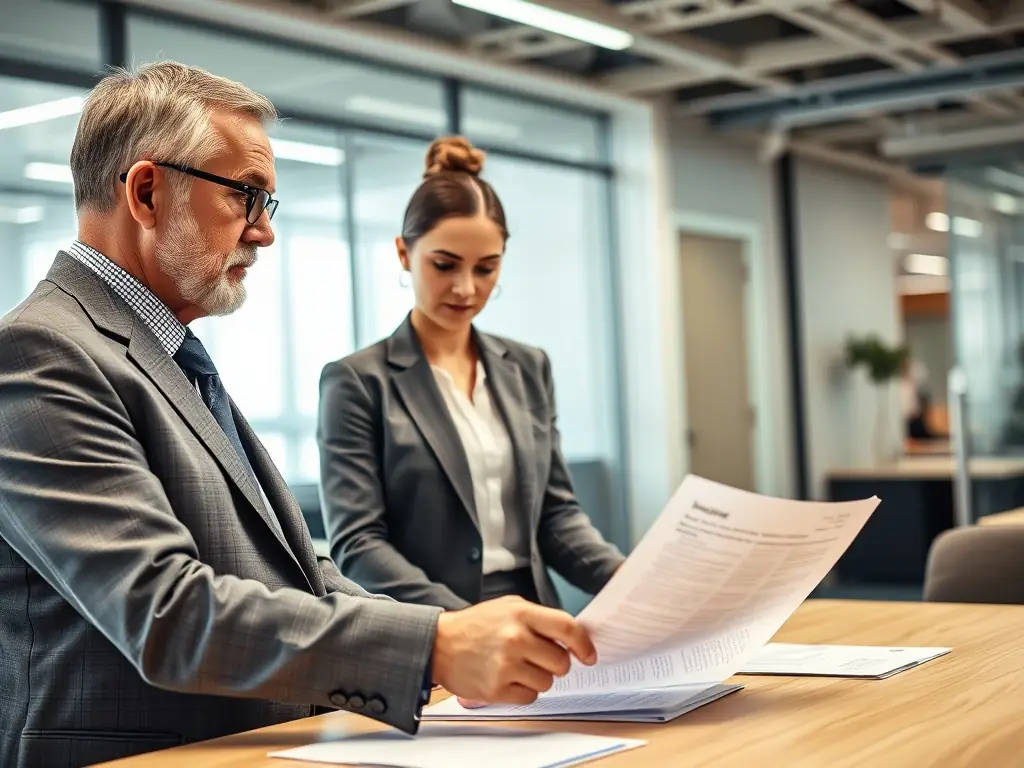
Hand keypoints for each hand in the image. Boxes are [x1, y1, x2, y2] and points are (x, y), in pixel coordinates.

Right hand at [431, 596, 596, 706]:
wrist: (439, 645)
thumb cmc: (476, 625)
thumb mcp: (508, 607)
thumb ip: (540, 618)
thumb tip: (572, 638)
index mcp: (521, 614)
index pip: (567, 628)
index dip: (584, 644)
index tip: (588, 655)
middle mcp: (515, 639)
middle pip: (561, 662)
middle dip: (556, 663)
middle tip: (541, 658)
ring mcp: (506, 666)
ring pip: (548, 682)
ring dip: (539, 677)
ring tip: (519, 666)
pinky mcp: (496, 689)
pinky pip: (530, 697)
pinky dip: (524, 691)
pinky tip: (509, 678)